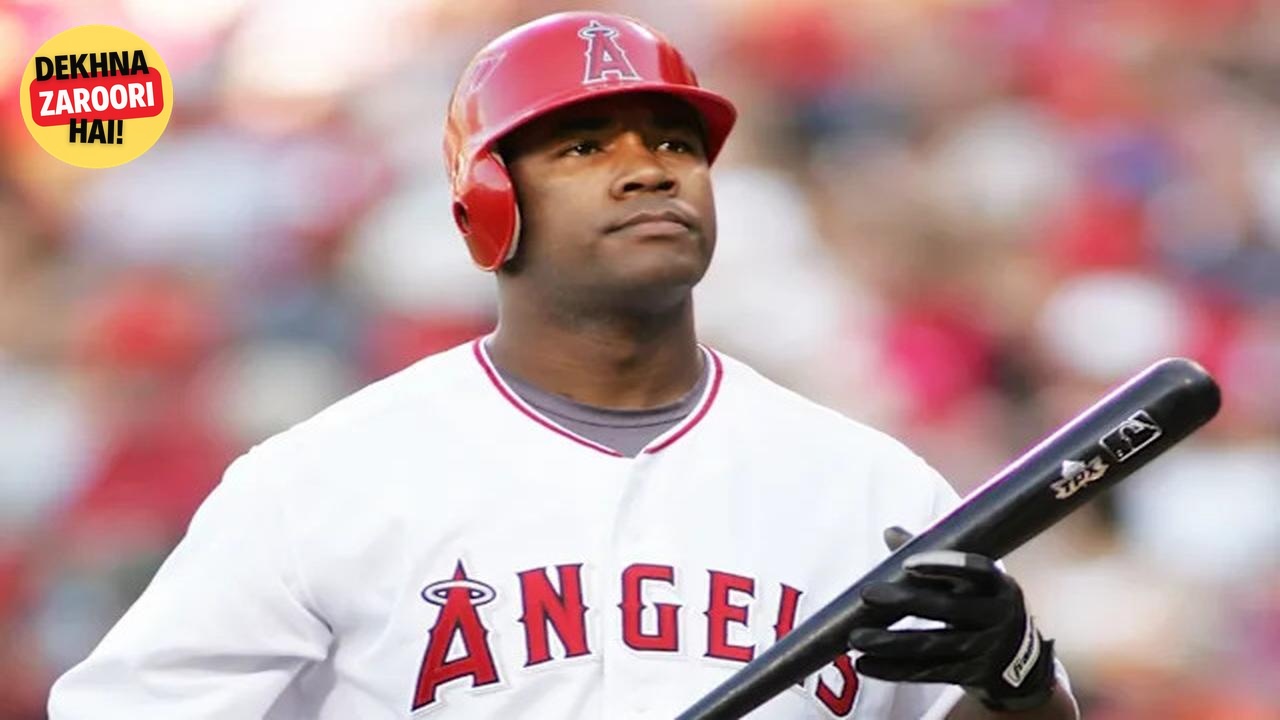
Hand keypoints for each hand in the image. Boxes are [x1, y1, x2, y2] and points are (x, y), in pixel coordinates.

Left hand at [846, 527, 1056, 711]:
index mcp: (996, 585)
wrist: (1020, 659)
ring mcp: (982, 649)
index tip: (907, 563)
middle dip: (904, 601)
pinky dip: (894, 669)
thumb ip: (933, 556)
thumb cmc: (982, 603)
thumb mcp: (972, 580)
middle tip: (867, 594)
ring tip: (856, 638)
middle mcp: (994, 616)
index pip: (976, 570)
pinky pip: (927, 673)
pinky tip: (865, 663)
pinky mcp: (967, 675)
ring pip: (932, 646)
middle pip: (947, 609)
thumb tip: (890, 533)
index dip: (943, 565)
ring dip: (890, 643)